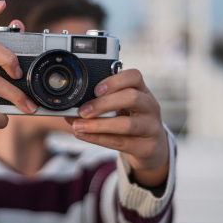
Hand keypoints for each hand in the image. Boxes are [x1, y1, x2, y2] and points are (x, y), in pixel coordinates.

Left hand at [67, 69, 169, 187]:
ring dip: (99, 125)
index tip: (96, 89)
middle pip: (132, 97)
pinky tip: (84, 135)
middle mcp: (150, 106)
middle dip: (104, 103)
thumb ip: (101, 104)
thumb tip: (70, 110)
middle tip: (83, 110)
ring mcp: (151, 127)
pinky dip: (99, 139)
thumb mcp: (121, 107)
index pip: (134, 76)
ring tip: (78, 126)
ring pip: (127, 124)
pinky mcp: (146, 146)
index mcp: (142, 90)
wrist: (152, 146)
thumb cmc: (131, 120)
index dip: (115, 81)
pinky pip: (121, 142)